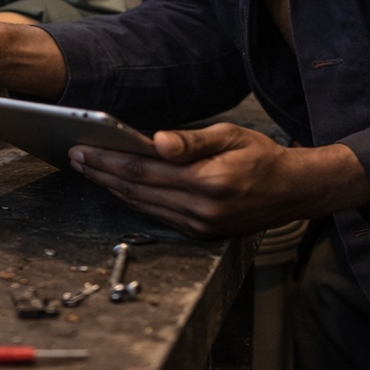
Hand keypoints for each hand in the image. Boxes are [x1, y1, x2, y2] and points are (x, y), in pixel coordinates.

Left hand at [68, 123, 369, 238]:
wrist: (294, 192)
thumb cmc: (261, 157)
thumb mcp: (230, 136)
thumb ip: (191, 140)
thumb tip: (156, 142)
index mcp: (209, 181)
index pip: (144, 170)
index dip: (109, 160)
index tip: (83, 148)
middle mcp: (202, 209)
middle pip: (137, 189)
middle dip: (101, 172)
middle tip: (75, 157)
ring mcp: (201, 226)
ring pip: (143, 205)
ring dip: (111, 188)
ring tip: (88, 170)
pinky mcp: (201, 234)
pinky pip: (157, 216)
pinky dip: (133, 200)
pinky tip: (117, 186)